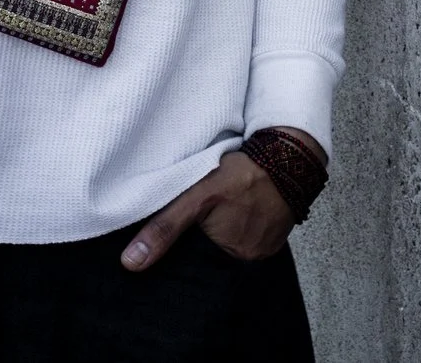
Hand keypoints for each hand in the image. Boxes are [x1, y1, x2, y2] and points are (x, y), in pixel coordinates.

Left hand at [120, 128, 325, 271]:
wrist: (290, 156)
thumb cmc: (244, 174)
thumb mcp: (198, 196)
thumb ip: (165, 227)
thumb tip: (131, 262)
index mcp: (230, 255)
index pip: (195, 263)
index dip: (185, 251)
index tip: (180, 235)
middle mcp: (251, 259)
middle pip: (213, 257)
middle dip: (203, 243)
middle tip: (203, 217)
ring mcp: (265, 249)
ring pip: (231, 247)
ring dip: (223, 234)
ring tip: (221, 213)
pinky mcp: (275, 237)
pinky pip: (249, 238)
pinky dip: (240, 228)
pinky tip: (236, 212)